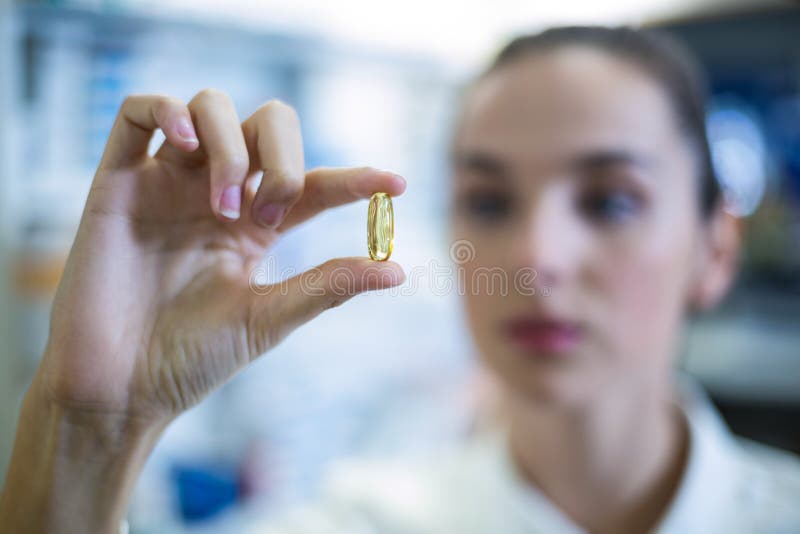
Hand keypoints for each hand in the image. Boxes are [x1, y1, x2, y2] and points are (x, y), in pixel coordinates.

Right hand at [35, 89, 405, 422]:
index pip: (314, 185)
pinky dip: (167, 111)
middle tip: (272, 211)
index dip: (355, 179)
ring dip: (230, 146)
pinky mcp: (118, 183)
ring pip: (208, 107)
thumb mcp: (268, 318)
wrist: (119, 388)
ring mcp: (167, 185)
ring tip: (224, 205)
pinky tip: (184, 144)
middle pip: (266, 125)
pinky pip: (137, 114)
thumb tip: (398, 269)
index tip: (396, 185)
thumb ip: (328, 286)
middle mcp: (216, 195)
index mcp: (256, 226)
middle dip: (283, 155)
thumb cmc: (192, 360)